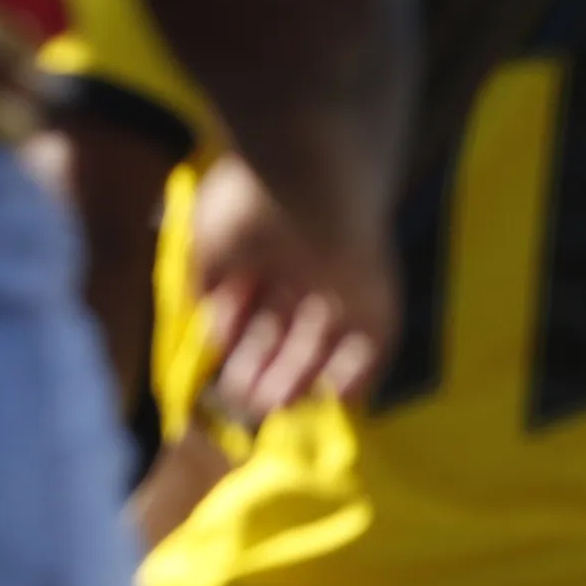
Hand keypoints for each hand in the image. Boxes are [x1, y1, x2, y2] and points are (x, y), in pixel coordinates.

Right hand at [187, 149, 397, 430]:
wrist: (307, 176)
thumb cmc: (247, 204)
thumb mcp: (207, 245)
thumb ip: (208, 289)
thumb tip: (212, 332)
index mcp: (262, 253)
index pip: (250, 308)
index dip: (237, 344)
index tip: (222, 376)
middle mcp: (303, 271)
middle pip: (286, 331)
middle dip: (267, 368)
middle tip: (247, 405)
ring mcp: (343, 286)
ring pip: (324, 341)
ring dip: (303, 376)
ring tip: (274, 409)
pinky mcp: (378, 297)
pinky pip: (372, 343)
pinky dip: (360, 371)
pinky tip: (337, 399)